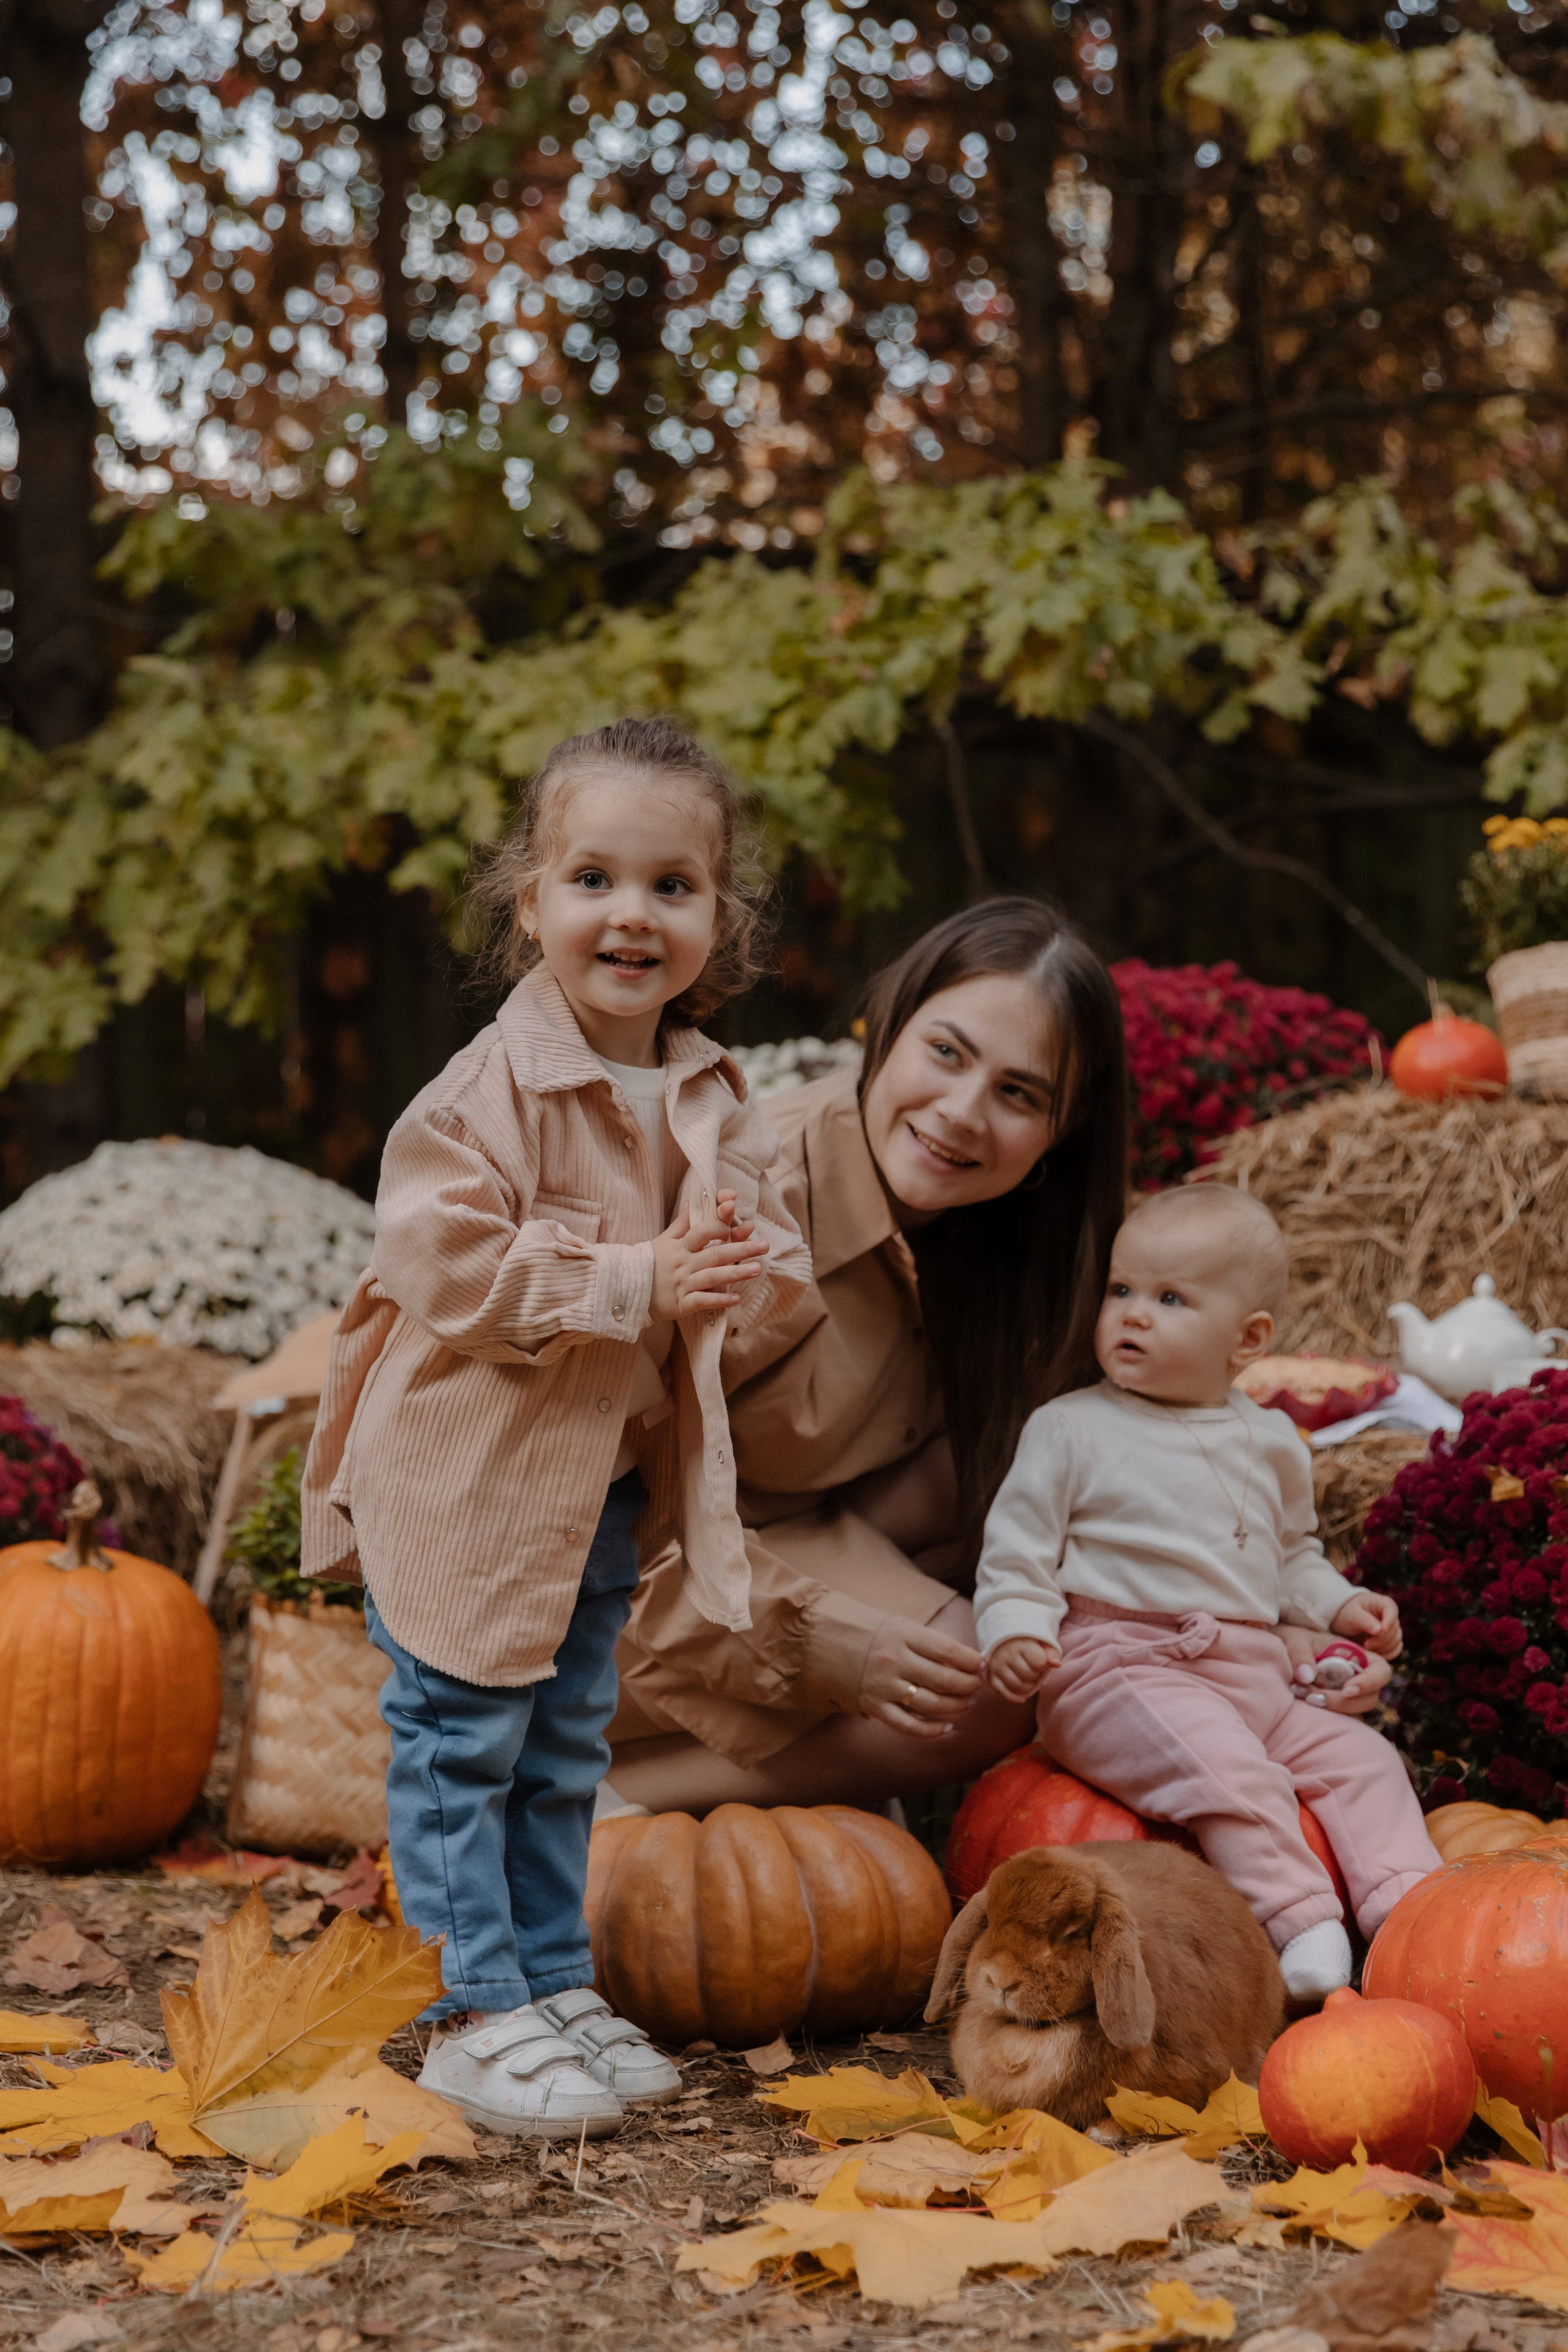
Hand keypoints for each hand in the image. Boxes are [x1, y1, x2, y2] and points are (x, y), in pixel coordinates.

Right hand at [649, 1190, 767, 1320]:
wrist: (625, 1290)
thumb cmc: (649, 1263)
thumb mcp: (663, 1241)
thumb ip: (681, 1224)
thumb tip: (693, 1202)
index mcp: (680, 1246)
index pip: (702, 1232)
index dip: (720, 1226)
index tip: (736, 1224)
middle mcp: (683, 1264)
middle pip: (716, 1254)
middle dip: (742, 1249)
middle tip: (765, 1245)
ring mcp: (683, 1284)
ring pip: (713, 1276)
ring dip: (737, 1273)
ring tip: (758, 1269)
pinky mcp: (681, 1304)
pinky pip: (703, 1301)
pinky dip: (719, 1300)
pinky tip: (736, 1298)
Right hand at [859, 1615, 984, 1738]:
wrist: (820, 1643)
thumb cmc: (865, 1632)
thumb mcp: (896, 1625)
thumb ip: (925, 1641)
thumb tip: (962, 1658)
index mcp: (902, 1634)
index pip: (948, 1650)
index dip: (970, 1660)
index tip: (982, 1664)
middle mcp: (894, 1660)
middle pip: (944, 1678)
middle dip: (968, 1684)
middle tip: (979, 1685)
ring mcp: (883, 1686)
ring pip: (932, 1704)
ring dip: (956, 1706)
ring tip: (968, 1703)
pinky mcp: (874, 1706)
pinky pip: (909, 1725)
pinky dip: (931, 1730)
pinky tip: (946, 1728)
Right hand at [986, 1636, 1060, 1704]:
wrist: (1004, 1643)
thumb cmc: (1028, 1645)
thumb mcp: (1041, 1644)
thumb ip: (1051, 1653)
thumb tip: (1057, 1664)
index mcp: (1020, 1644)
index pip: (1039, 1662)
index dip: (1043, 1665)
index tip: (1039, 1660)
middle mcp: (1006, 1654)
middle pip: (1028, 1676)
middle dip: (1035, 1676)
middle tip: (1033, 1670)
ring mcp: (997, 1667)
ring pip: (1017, 1687)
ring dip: (1027, 1688)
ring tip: (1026, 1679)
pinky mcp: (991, 1678)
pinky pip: (1004, 1694)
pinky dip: (1015, 1698)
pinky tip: (1022, 1696)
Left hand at [1277, 1622, 1393, 1714]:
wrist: (1278, 1653)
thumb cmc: (1293, 1640)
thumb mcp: (1295, 1640)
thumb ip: (1300, 1654)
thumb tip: (1307, 1677)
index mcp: (1358, 1656)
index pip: (1380, 1671)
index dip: (1370, 1682)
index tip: (1346, 1689)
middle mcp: (1358, 1677)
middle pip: (1370, 1698)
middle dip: (1344, 1703)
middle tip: (1314, 1698)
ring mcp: (1347, 1695)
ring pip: (1355, 1711)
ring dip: (1333, 1710)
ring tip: (1304, 1697)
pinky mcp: (1335, 1707)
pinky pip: (1340, 1718)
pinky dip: (1325, 1715)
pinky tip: (1303, 1703)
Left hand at [1332, 1590, 1402, 1659]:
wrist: (1344, 1622)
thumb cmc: (1348, 1613)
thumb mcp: (1353, 1614)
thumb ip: (1366, 1621)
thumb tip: (1380, 1630)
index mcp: (1384, 1604)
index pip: (1392, 1611)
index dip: (1388, 1622)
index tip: (1381, 1631)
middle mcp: (1392, 1617)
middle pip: (1394, 1631)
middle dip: (1380, 1640)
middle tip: (1366, 1644)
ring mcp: (1393, 1630)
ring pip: (1396, 1642)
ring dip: (1382, 1649)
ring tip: (1366, 1648)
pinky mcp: (1391, 1642)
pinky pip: (1395, 1651)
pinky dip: (1386, 1655)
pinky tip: (1373, 1654)